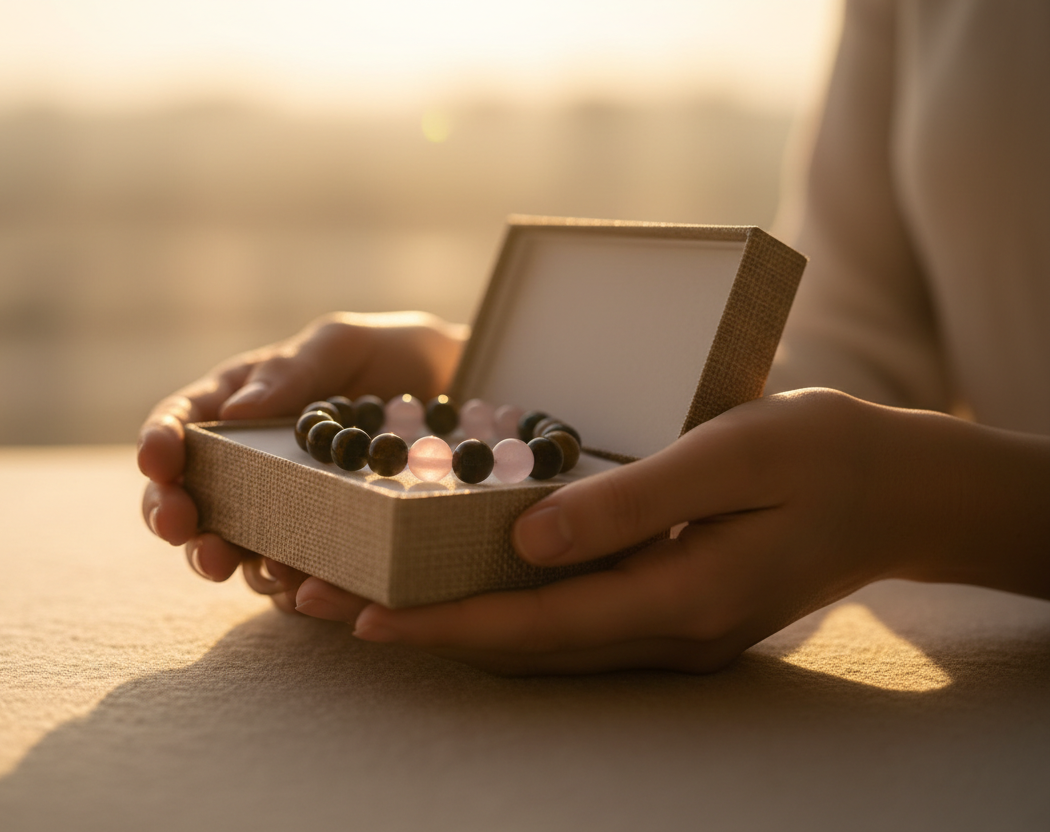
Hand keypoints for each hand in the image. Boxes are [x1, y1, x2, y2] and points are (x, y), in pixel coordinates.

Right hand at [138, 311, 467, 605]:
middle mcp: (250, 465)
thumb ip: (296, 367)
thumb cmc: (398, 359)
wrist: (471, 401)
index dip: (158, 442)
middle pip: (187, 495)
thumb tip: (240, 407)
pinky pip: (291, 578)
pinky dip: (286, 584)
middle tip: (181, 526)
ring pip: (230, 545)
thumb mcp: (348, 344)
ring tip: (229, 562)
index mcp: (241, 403)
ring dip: (220, 557)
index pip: (180, 422)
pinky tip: (297, 584)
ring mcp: (282, 514)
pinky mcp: (320, 552)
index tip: (158, 459)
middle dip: (171, 512)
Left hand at [293, 388, 1049, 673]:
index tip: (360, 619)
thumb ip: (632, 498)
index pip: (538, 625)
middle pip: (523, 646)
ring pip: (540, 643)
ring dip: (453, 626)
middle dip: (424, 631)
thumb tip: (526, 538)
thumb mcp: (732, 453)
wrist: (893, 490)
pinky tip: (459, 586)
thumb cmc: (818, 455)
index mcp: (681, 596)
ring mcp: (670, 631)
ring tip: (367, 599)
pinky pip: (569, 624)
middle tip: (328, 607)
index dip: (444, 625)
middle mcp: (667, 631)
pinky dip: (505, 611)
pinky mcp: (669, 612)